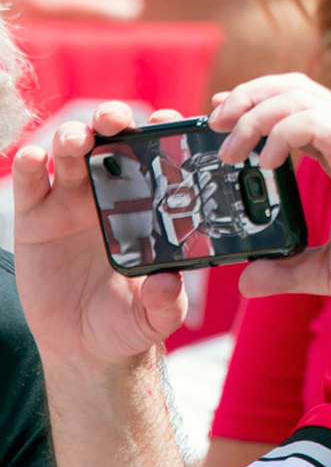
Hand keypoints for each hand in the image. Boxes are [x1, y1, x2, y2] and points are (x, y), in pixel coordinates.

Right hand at [12, 103, 187, 369]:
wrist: (84, 345)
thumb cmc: (128, 321)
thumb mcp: (155, 316)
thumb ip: (165, 302)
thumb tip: (166, 283)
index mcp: (148, 204)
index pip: (157, 156)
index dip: (160, 133)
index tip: (164, 121)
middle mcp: (110, 193)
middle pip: (110, 141)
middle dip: (112, 120)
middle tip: (115, 120)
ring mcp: (70, 201)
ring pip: (69, 153)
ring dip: (72, 136)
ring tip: (77, 140)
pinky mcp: (34, 218)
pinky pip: (30, 183)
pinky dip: (29, 164)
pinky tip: (34, 159)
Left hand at [209, 74, 330, 304]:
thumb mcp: (330, 270)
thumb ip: (290, 271)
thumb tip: (249, 281)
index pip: (294, 107)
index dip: (254, 104)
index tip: (218, 121)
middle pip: (292, 87)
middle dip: (246, 96)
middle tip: (213, 125)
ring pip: (299, 94)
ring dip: (254, 111)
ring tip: (230, 146)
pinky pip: (316, 121)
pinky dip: (282, 131)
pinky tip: (265, 161)